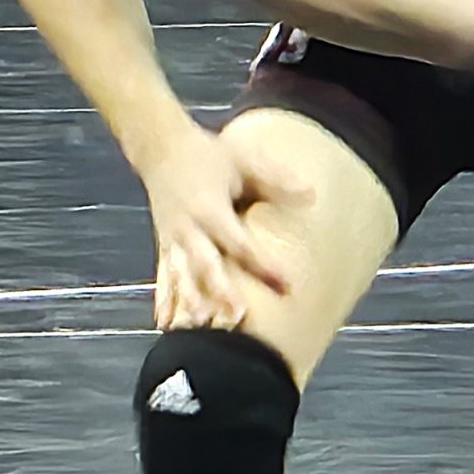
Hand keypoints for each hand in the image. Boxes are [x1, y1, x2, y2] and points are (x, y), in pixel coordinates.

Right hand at [136, 123, 306, 330]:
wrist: (160, 148)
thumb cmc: (207, 154)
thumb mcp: (244, 161)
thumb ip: (276, 180)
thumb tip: (312, 196)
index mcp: (210, 209)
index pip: (240, 244)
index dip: (263, 266)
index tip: (286, 286)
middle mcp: (189, 228)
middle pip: (206, 265)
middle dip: (221, 291)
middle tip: (238, 316)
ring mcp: (173, 239)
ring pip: (181, 275)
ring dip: (189, 301)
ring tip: (199, 325)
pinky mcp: (163, 245)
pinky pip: (163, 276)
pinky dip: (164, 300)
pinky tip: (165, 325)